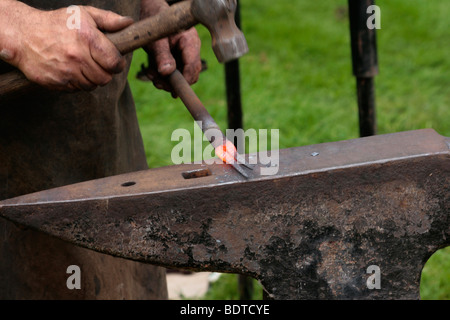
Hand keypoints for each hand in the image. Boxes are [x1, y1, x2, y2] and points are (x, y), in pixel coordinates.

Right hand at [1, 2, 133, 90]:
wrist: (23, 35)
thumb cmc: (57, 23)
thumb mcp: (83, 14)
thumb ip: (109, 19)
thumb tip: (129, 23)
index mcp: (87, 38)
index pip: (114, 63)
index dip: (117, 64)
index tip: (113, 61)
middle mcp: (77, 56)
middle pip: (105, 79)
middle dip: (104, 72)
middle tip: (97, 63)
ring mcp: (66, 71)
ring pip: (91, 86)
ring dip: (90, 79)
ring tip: (82, 66)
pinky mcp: (56, 83)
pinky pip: (75, 90)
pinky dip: (76, 83)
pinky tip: (70, 70)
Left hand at [140, 0, 201, 95]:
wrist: (148, 12)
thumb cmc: (153, 22)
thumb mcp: (155, 40)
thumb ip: (162, 55)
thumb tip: (167, 73)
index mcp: (190, 42)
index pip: (193, 66)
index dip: (185, 80)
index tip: (175, 91)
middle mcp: (189, 49)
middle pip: (189, 74)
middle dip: (174, 83)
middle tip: (158, 83)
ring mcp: (183, 55)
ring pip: (180, 76)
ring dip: (165, 81)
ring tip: (151, 76)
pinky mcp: (175, 58)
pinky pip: (172, 73)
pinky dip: (161, 76)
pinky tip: (151, 73)